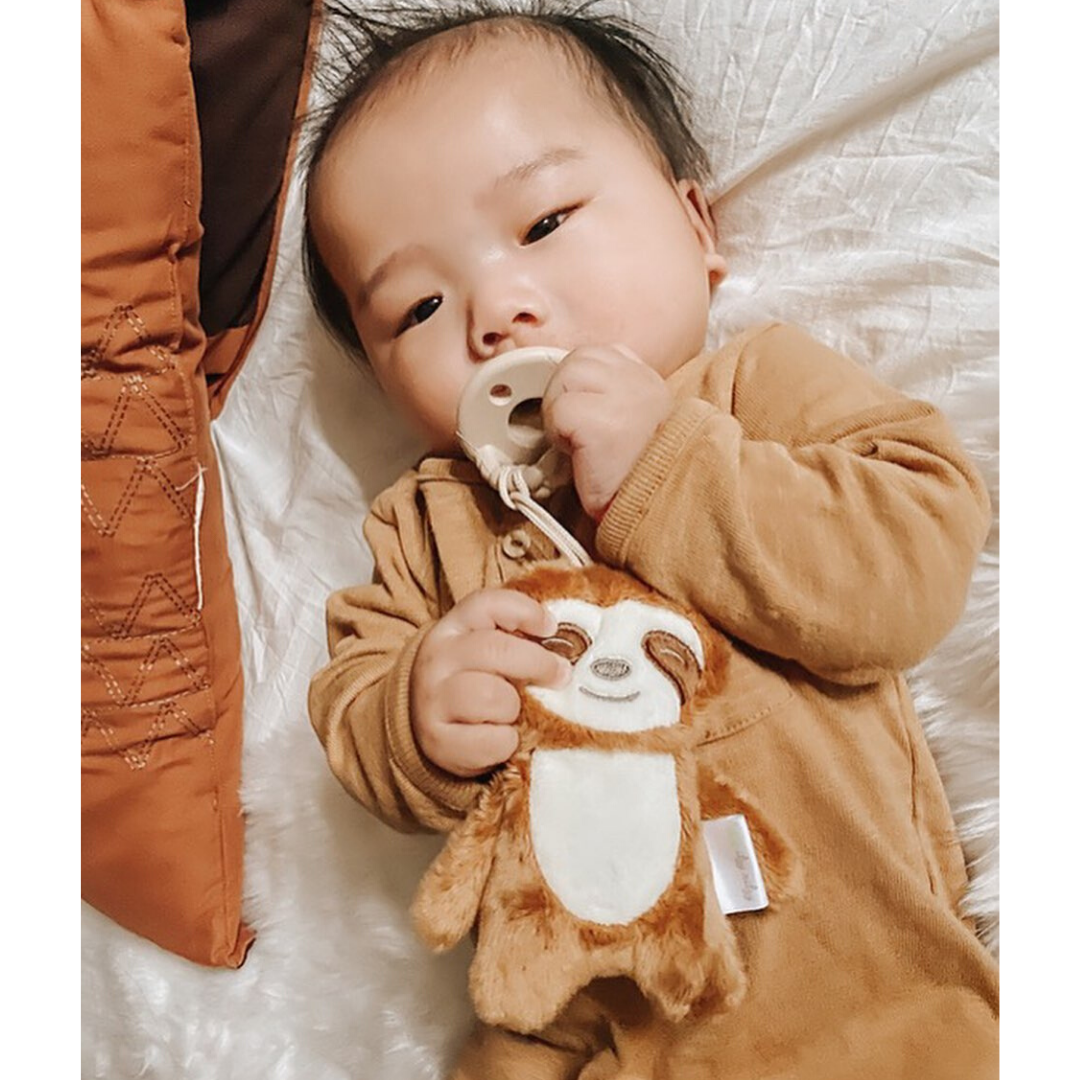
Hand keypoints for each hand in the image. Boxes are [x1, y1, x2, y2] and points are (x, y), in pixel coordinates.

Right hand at [411, 589, 570, 777]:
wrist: (425, 726)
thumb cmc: (472, 681)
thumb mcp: (485, 650)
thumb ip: (516, 638)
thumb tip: (564, 643)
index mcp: (452, 628)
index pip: (486, 605)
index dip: (525, 611)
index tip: (551, 627)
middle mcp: (437, 660)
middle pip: (495, 650)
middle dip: (538, 664)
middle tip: (560, 676)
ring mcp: (432, 700)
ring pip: (493, 697)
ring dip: (515, 708)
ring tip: (513, 712)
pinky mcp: (437, 741)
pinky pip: (493, 740)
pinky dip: (507, 742)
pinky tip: (501, 736)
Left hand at [542, 345, 672, 518]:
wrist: (655, 510)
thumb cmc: (637, 476)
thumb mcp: (631, 423)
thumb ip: (607, 397)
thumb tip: (567, 388)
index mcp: (647, 380)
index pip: (597, 355)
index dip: (578, 384)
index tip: (580, 416)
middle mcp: (641, 381)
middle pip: (577, 359)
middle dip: (564, 394)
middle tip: (574, 432)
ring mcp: (625, 396)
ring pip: (565, 375)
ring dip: (558, 410)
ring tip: (576, 441)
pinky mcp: (603, 421)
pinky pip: (560, 410)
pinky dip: (558, 433)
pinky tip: (578, 454)